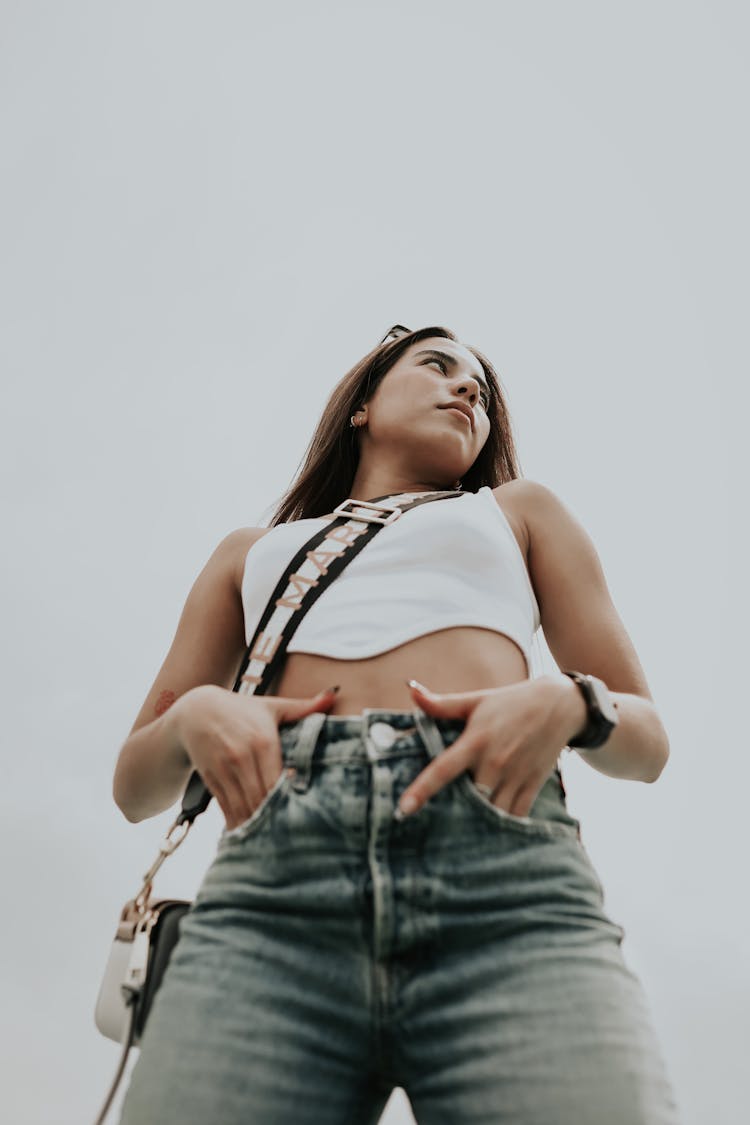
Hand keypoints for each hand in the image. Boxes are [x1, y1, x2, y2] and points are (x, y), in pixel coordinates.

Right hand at [170, 683, 338, 829]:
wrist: (196, 711)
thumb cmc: (242, 709)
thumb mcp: (272, 706)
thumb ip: (304, 706)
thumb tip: (334, 694)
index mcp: (263, 740)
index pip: (279, 778)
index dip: (290, 799)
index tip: (305, 815)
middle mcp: (242, 756)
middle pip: (261, 797)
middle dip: (276, 819)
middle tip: (294, 836)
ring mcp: (224, 770)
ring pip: (243, 806)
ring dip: (257, 826)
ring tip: (274, 843)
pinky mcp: (211, 779)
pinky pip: (226, 808)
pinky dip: (238, 823)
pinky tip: (250, 837)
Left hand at [397, 676, 576, 818]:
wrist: (560, 706)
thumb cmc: (510, 702)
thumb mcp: (475, 700)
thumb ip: (441, 704)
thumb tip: (410, 689)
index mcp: (476, 740)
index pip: (443, 769)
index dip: (422, 790)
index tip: (403, 809)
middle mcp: (495, 762)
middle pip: (470, 799)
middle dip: (452, 814)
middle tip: (430, 830)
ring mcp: (515, 776)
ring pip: (493, 813)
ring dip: (477, 825)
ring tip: (457, 836)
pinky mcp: (532, 786)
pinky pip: (515, 816)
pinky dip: (502, 827)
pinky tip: (488, 834)